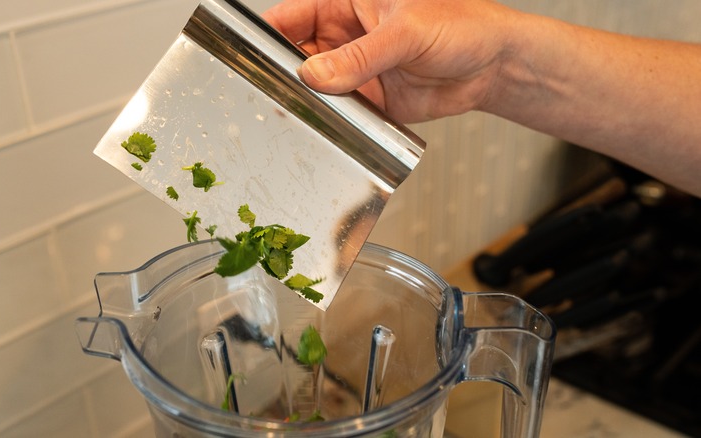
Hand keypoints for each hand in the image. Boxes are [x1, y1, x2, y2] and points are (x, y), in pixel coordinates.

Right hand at [263, 0, 520, 122]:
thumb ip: (360, 55)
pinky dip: (331, 120)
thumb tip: (316, 74)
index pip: (292, 16)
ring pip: (314, 87)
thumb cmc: (461, 25)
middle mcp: (344, 36)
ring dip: (307, 100)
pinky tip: (326, 126)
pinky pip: (339, 111)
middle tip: (275, 94)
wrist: (493, 66)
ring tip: (298, 113)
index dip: (268, 35)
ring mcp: (354, 69)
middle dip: (283, 74)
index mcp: (346, 3)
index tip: (249, 56)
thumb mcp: (406, 31)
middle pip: (295, 55)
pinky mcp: (368, 99)